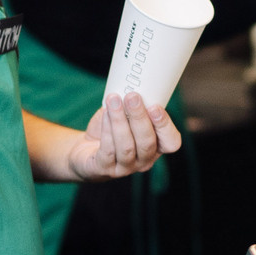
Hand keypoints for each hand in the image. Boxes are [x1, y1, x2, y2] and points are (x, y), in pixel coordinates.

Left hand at [66, 97, 180, 180]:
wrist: (84, 149)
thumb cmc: (110, 129)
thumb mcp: (126, 116)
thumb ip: (134, 106)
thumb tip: (135, 85)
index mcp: (156, 146)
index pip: (171, 142)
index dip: (165, 126)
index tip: (155, 106)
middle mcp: (144, 160)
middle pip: (147, 143)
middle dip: (139, 118)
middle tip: (132, 96)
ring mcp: (125, 168)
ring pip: (127, 147)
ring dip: (120, 121)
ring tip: (114, 100)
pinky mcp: (104, 169)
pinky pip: (108, 151)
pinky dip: (107, 130)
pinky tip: (105, 114)